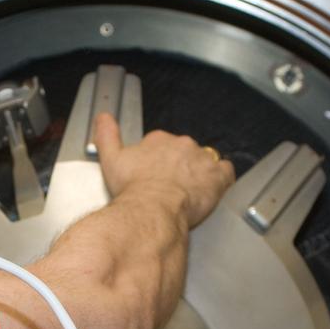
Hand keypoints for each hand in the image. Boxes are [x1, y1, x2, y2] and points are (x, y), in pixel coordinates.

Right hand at [93, 113, 234, 227]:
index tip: (154, 172)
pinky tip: (213, 188)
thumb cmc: (133, 190)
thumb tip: (103, 117)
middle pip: (184, 152)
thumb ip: (107, 135)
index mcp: (158, 140)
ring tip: (191, 190)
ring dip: (200, 173)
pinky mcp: (217, 177)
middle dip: (180, 166)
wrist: (152, 211)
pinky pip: (226, 172)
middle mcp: (182, 144)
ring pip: (205, 161)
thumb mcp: (111, 160)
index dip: (159, 160)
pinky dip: (222, 179)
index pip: (162, 144)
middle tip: (171, 186)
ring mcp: (201, 160)